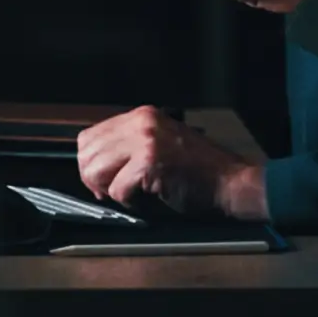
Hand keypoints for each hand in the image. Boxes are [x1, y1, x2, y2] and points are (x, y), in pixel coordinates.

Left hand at [75, 106, 264, 218]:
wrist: (230, 181)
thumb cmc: (200, 169)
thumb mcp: (161, 142)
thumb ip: (130, 145)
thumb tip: (95, 163)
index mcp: (143, 115)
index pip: (90, 136)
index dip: (91, 162)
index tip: (103, 178)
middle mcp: (142, 122)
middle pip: (87, 152)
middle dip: (93, 178)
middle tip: (110, 190)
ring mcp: (146, 141)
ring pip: (96, 170)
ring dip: (109, 189)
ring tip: (129, 193)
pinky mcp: (150, 163)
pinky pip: (117, 189)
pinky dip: (128, 201)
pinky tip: (146, 197)